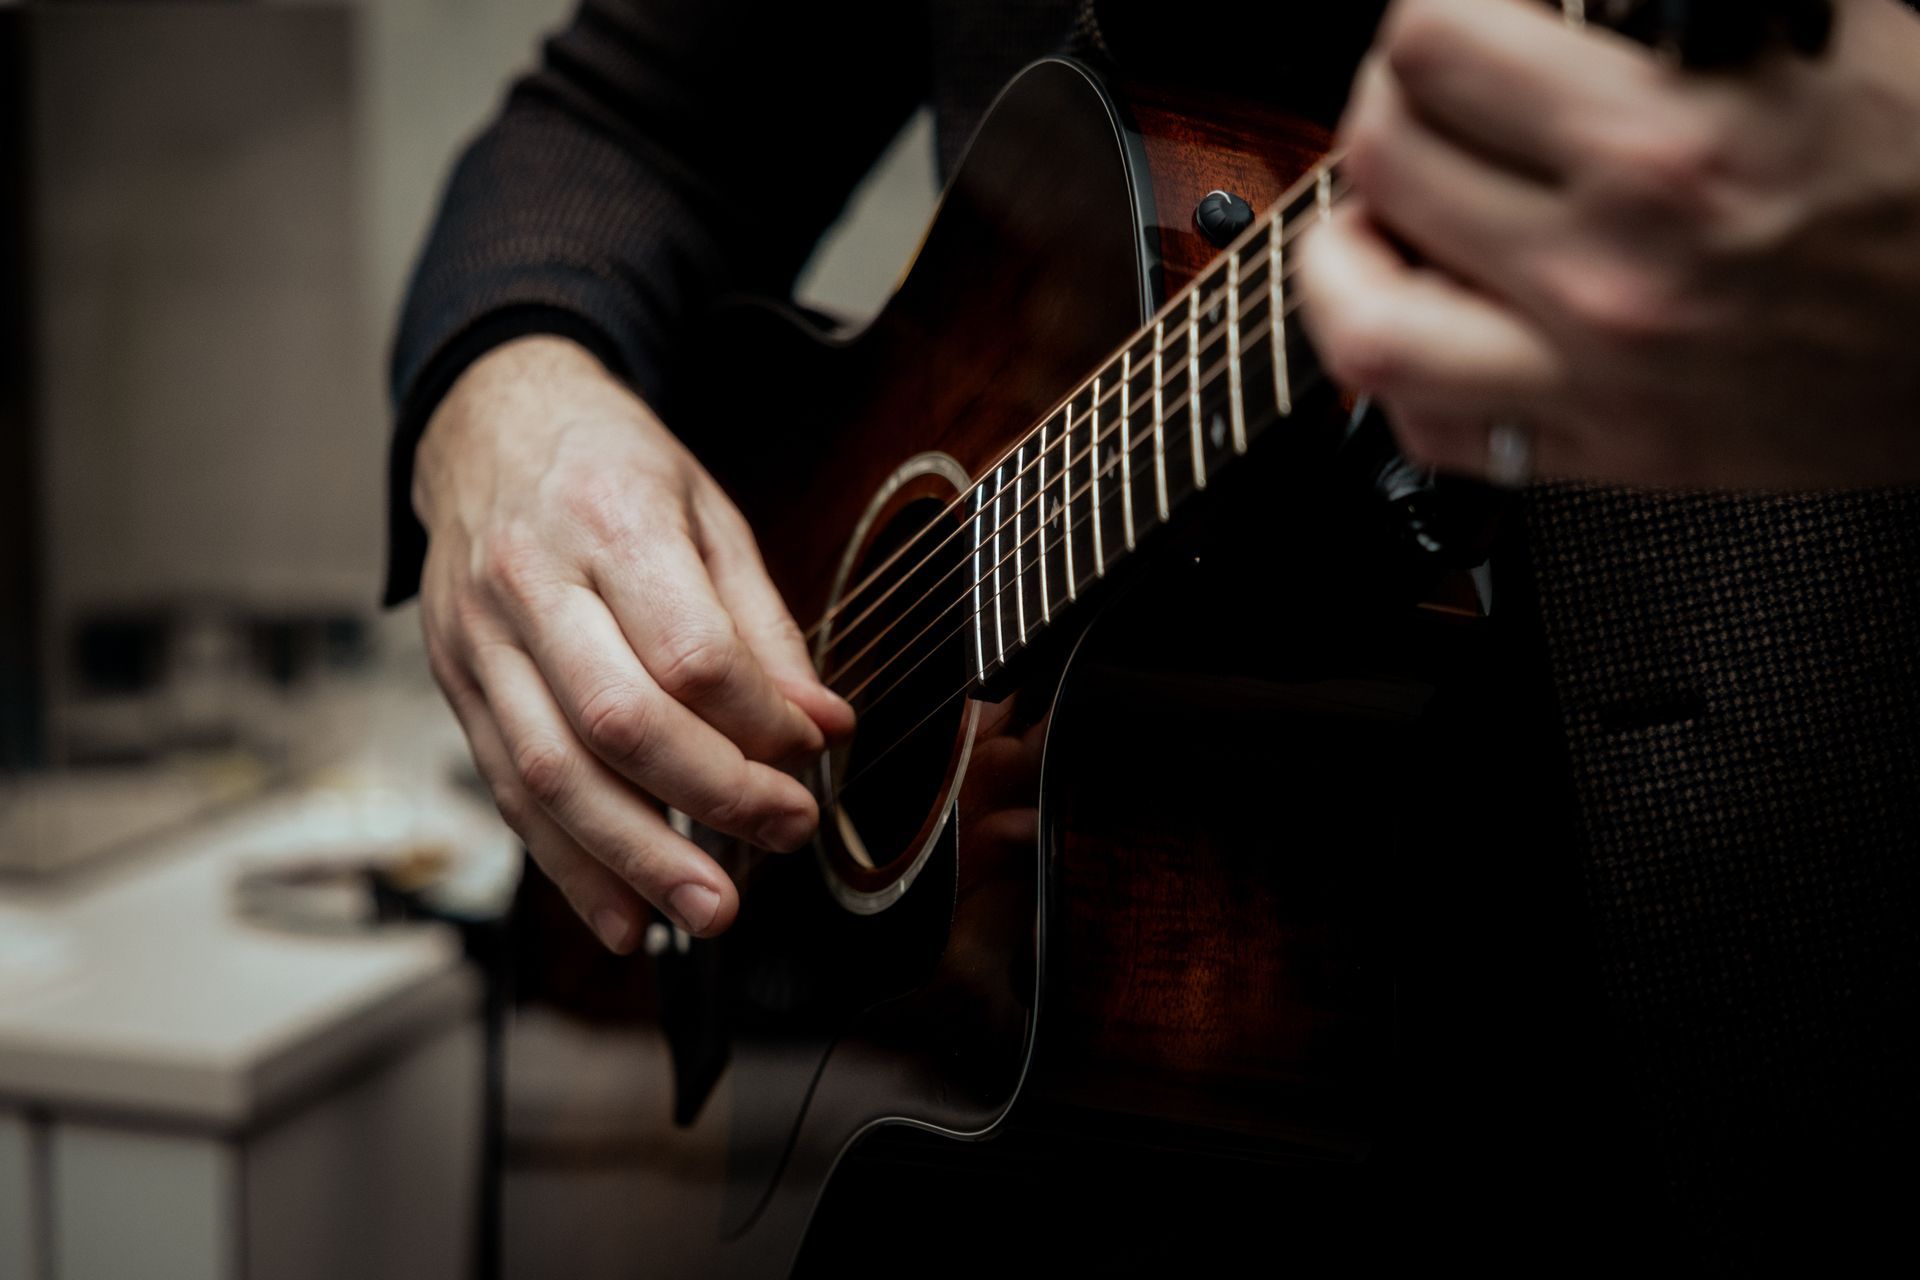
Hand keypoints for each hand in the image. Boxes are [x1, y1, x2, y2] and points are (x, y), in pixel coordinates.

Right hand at [413, 336, 852, 947]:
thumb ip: (763, 626)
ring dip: (634, 860)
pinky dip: (566, 866)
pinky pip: (508, 792)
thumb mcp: (708, 512)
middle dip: (710, 799)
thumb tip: (821, 726)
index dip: (760, 721)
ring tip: (706, 912)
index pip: (691, 652)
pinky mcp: (454, 685)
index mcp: (610, 520)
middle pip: (618, 721)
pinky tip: (623, 916)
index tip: (808, 753)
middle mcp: (530, 582)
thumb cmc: (610, 464)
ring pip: (551, 772)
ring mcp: (479, 639)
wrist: (487, 423)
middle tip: (783, 837)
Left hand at [1296, 0, 1919, 488]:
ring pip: (1365, 323)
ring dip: (1347, 250)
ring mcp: (1600, 377)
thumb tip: (1539, 4)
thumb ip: (1662, 1)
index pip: (1435, 44)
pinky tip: (1420, 317)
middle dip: (1391, 99)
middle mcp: (1612, 271)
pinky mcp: (1613, 450)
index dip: (1426, 9)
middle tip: (1428, 89)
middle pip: (1385, 159)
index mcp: (1667, 145)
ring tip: (1376, 213)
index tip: (1459, 12)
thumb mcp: (1827, 26)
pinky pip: (1435, 433)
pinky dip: (1398, 375)